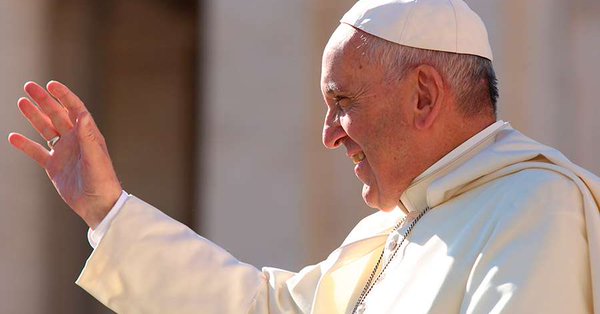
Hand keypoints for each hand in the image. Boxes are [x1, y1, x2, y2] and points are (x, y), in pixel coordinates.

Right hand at [8, 81, 121, 228]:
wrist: (98, 205)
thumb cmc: (103, 182)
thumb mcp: (96, 158)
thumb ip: (88, 137)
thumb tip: (82, 114)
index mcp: (88, 135)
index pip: (75, 109)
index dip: (64, 96)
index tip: (51, 84)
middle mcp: (75, 140)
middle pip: (57, 115)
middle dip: (44, 100)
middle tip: (29, 86)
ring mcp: (64, 152)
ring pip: (46, 129)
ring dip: (34, 116)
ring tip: (21, 101)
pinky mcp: (54, 166)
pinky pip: (37, 152)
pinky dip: (25, 145)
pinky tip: (13, 137)